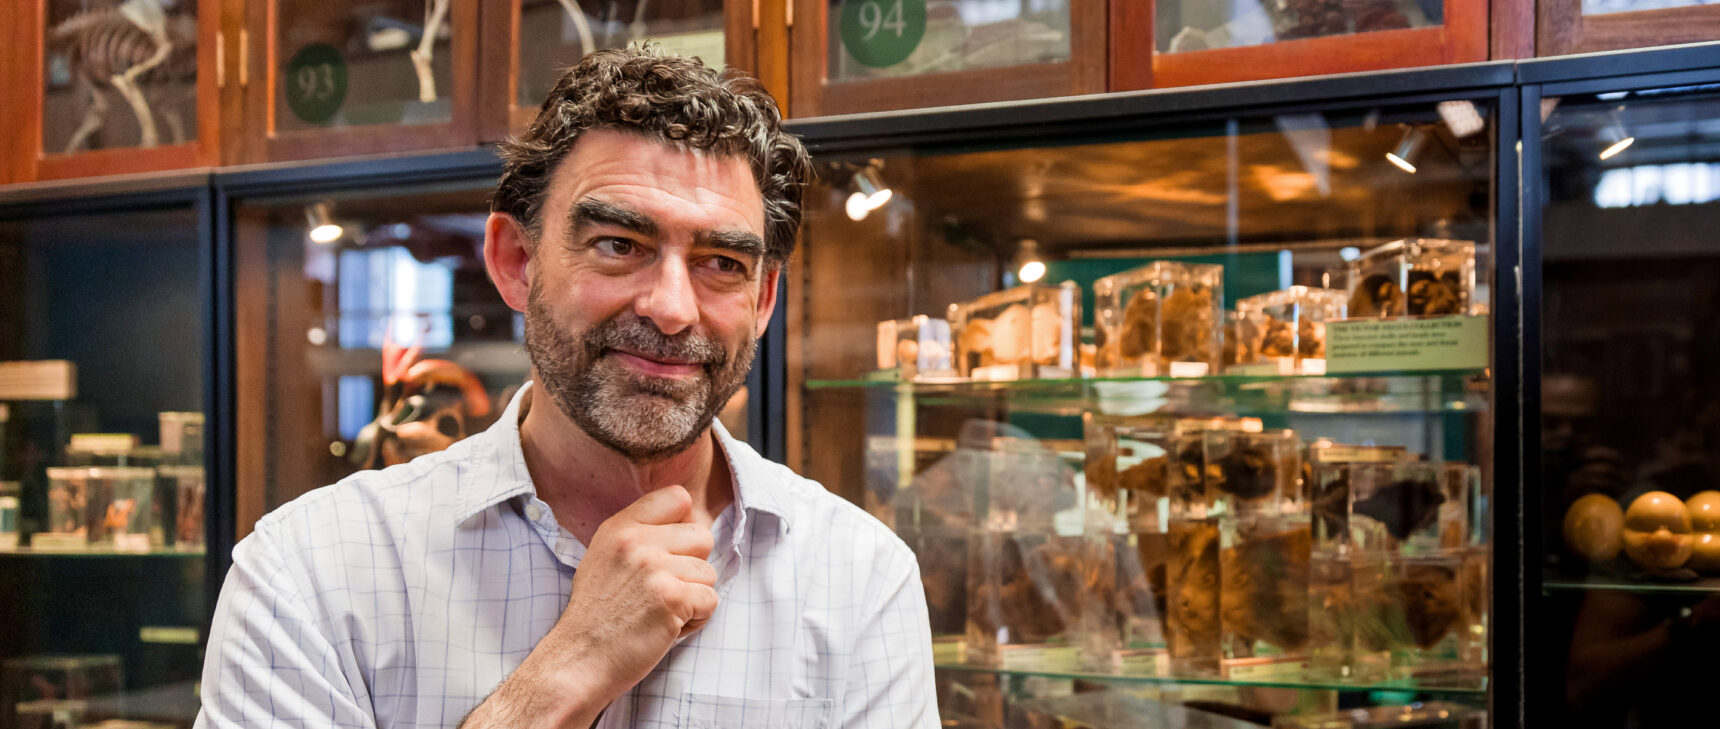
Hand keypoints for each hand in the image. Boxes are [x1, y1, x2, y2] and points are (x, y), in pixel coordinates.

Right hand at [560, 485, 719, 682]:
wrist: (578, 661)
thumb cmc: (596, 617)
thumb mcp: (605, 559)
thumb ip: (640, 536)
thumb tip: (690, 519)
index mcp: (620, 527)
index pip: (678, 497)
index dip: (684, 526)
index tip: (671, 552)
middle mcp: (636, 541)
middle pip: (702, 536)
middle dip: (692, 567)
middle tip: (665, 591)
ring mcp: (654, 568)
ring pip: (709, 572)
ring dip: (694, 598)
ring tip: (661, 613)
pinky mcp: (671, 598)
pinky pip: (711, 600)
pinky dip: (696, 620)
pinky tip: (667, 628)